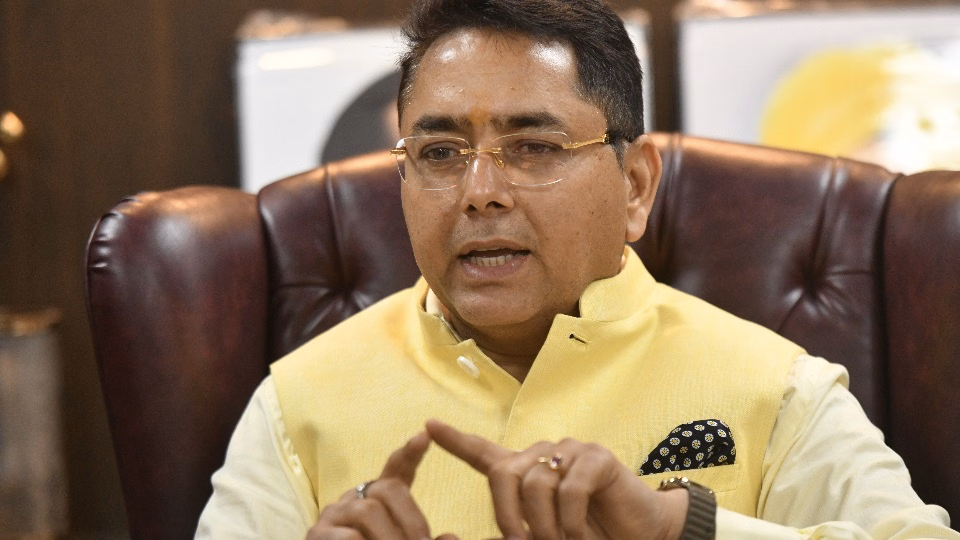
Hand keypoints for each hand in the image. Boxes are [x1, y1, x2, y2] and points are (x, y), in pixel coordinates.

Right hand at [307, 431, 457, 539]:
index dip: (410, 454)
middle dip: (412, 520)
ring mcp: (333, 515)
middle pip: (388, 489)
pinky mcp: (317, 534)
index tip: (424, 437)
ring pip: (369, 511)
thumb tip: (451, 538)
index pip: (395, 471)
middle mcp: (353, 500)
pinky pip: (349, 536)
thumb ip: (421, 538)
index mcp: (377, 501)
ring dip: (391, 539)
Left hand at [425, 420, 687, 539]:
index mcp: (526, 471)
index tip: (428, 426)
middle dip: (507, 517)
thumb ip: (518, 529)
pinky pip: (570, 490)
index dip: (454, 440)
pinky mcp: (597, 458)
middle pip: (504, 474)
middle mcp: (544, 454)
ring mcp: (571, 451)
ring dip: (546, 528)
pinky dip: (571, 522)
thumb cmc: (588, 534)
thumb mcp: (545, 534)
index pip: (483, 452)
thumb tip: (503, 537)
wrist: (642, 534)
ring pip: (536, 486)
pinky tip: (582, 535)